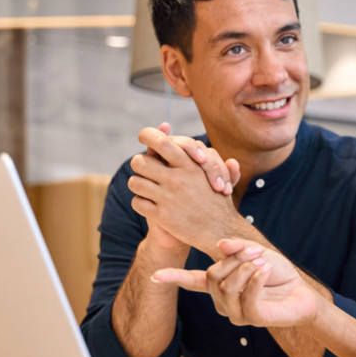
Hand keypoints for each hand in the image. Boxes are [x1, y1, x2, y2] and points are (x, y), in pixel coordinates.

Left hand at [128, 126, 240, 254]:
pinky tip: (150, 206)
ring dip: (138, 185)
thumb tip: (168, 125)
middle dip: (140, 165)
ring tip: (146, 189)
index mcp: (190, 165)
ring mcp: (168, 197)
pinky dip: (141, 204)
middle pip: (139, 161)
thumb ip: (194, 151)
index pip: (161, 142)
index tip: (143, 137)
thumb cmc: (217, 200)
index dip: (148, 136)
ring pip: (134, 182)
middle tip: (146, 170)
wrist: (221, 231)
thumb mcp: (213, 173)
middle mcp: (177, 178)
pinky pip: (137, 203)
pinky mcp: (162, 215)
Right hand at [152, 238, 319, 326]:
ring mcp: (236, 313)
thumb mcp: (257, 252)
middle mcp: (223, 301)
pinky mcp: (253, 319)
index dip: (173, 277)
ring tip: (263, 263)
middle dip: (234, 259)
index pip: (192, 281)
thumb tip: (220, 245)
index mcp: (219, 284)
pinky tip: (266, 271)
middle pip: (212, 276)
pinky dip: (256, 280)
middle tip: (255, 252)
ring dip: (246, 269)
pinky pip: (246, 298)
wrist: (300, 293)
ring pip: (227, 287)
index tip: (154, 274)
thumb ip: (239, 247)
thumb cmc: (276, 273)